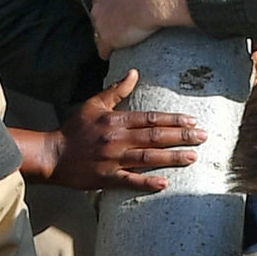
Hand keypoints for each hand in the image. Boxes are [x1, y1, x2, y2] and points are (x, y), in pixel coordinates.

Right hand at [46, 67, 202, 193]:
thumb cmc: (74, 129)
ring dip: (172, 157)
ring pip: (148, 157)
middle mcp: (116, 139)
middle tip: (203, 137)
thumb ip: (116, 90)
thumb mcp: (93, 105)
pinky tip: (164, 183)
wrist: (53, 155)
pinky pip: (130, 181)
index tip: (192, 120)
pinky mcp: (106, 178)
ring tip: (192, 157)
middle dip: (181, 136)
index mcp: (115, 120)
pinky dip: (147, 182)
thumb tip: (134, 72)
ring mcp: (112, 160)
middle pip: (154, 136)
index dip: (173, 119)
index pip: (150, 118)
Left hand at [91, 0, 190, 56]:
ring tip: (123, 36)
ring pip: (100, 33)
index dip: (111, 5)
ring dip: (108, 34)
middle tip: (125, 21)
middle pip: (99, 17)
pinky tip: (114, 51)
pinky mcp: (109, 39)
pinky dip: (107, 51)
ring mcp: (101, 24)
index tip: (121, 7)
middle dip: (108, 20)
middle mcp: (97, 7)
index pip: (100, 1)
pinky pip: (103, 50)